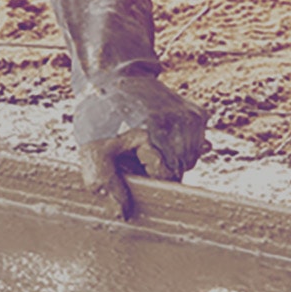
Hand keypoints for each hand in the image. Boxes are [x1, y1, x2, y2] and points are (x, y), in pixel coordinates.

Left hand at [71, 70, 208, 219]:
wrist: (112, 77)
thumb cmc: (99, 117)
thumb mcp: (93, 152)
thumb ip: (107, 185)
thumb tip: (126, 213)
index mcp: (153, 133)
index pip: (167, 178)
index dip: (149, 179)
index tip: (134, 168)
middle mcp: (178, 123)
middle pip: (180, 170)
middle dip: (159, 169)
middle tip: (135, 153)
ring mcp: (191, 116)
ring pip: (190, 159)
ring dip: (170, 158)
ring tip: (146, 142)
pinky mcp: (197, 113)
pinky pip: (195, 146)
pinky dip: (180, 146)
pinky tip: (160, 134)